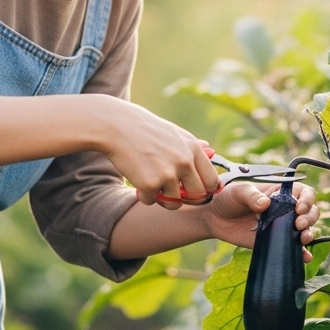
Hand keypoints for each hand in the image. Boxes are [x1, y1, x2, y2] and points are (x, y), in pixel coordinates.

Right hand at [92, 96, 219, 207]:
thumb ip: (193, 146)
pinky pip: (151, 201)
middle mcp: (185, 162)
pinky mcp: (150, 184)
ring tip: (153, 185)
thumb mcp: (174, 133)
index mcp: (194, 149)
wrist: (117, 126)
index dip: (205, 190)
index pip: (212, 182)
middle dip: (185, 199)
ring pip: (174, 203)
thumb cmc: (145, 129)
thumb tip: (212, 151)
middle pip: (197, 196)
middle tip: (171, 192)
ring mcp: (168, 174)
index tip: (193, 191)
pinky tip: (138, 181)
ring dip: (162, 199)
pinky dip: (144, 196)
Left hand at [197, 182, 319, 262]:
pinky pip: (293, 248)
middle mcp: (285, 209)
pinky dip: (302, 253)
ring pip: (305, 229)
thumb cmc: (228, 198)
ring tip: (302, 238)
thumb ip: (251, 196)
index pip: (304, 193)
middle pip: (310, 211)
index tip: (299, 208)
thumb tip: (265, 204)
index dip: (307, 199)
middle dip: (310, 217)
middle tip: (299, 223)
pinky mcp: (275, 242)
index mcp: (280, 192)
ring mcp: (282, 227)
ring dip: (309, 234)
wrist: (214, 218)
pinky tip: (305, 256)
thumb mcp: (238, 192)